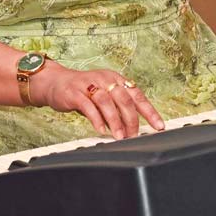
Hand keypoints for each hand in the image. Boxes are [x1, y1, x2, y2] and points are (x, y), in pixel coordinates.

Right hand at [30, 62, 164, 138]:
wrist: (56, 82)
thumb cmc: (84, 90)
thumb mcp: (104, 94)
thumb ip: (117, 107)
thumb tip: (134, 127)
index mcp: (116, 79)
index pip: (137, 95)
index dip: (149, 111)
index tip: (159, 126)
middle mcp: (105, 79)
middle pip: (124, 99)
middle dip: (131, 120)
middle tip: (134, 136)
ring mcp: (90, 85)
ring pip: (107, 103)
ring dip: (115, 121)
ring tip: (120, 136)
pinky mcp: (75, 93)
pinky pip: (88, 106)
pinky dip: (96, 119)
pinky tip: (101, 130)